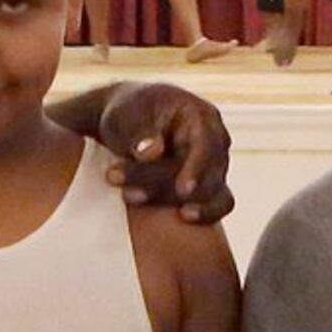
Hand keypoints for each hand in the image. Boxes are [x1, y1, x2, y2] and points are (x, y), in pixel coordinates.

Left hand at [98, 82, 233, 224]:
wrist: (126, 126)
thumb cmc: (128, 115)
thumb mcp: (125, 116)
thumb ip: (138, 132)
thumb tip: (152, 152)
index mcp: (200, 116)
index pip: (207, 144)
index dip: (197, 168)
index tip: (182, 191)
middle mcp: (215, 141)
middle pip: (206, 172)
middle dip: (161, 183)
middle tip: (113, 176)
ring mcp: (214, 165)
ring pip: (206, 192)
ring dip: (167, 198)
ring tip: (126, 194)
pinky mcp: (208, 186)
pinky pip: (218, 205)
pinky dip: (205, 213)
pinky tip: (182, 217)